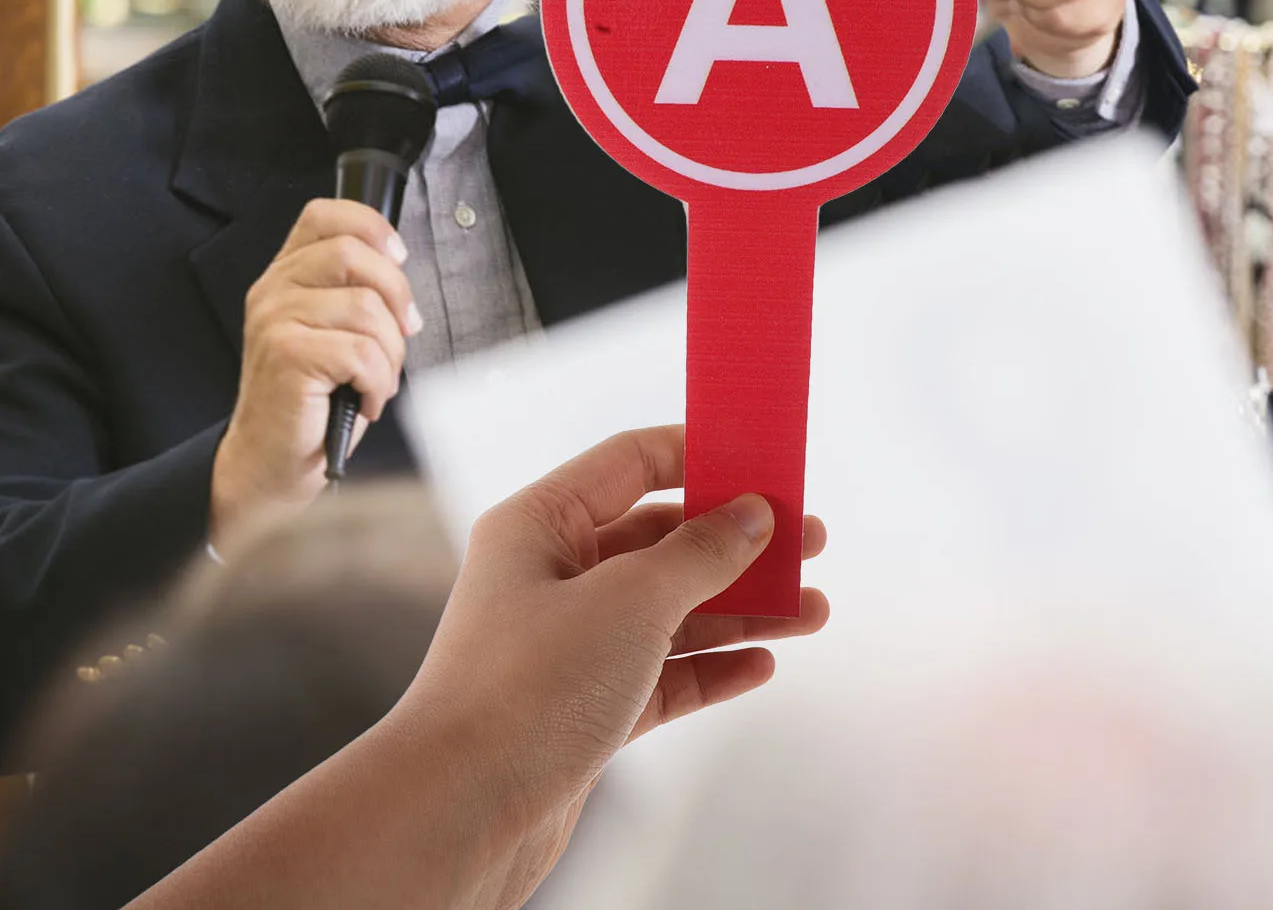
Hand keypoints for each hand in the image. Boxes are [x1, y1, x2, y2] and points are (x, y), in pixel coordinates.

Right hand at [211, 200, 419, 544]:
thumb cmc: (312, 399)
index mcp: (287, 275)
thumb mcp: (333, 331)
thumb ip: (356, 291)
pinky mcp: (287, 356)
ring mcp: (275, 321)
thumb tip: (401, 269)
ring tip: (375, 379)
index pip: (325, 215)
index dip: (371, 226)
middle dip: (396, 296)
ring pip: (368, 308)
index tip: (398, 258)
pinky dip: (379, 380)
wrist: (270, 461)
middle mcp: (274, 290)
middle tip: (399, 334)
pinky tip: (365, 398)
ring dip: (390, 352)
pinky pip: (363, 352)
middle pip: (355, 255)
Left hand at [392, 424, 828, 908]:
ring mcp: (567, 645)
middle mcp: (551, 576)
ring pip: (671, 611)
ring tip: (813, 610)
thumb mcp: (631, 600)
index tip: (765, 462)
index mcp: (541, 524)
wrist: (460, 816)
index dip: (701, 456)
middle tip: (809, 541)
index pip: (631, 462)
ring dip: (742, 608)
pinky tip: (762, 664)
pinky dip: (712, 666)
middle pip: (662, 539)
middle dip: (738, 542)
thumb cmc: (526, 689)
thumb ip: (700, 553)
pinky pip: (662, 674)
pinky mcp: (583, 709)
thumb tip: (751, 517)